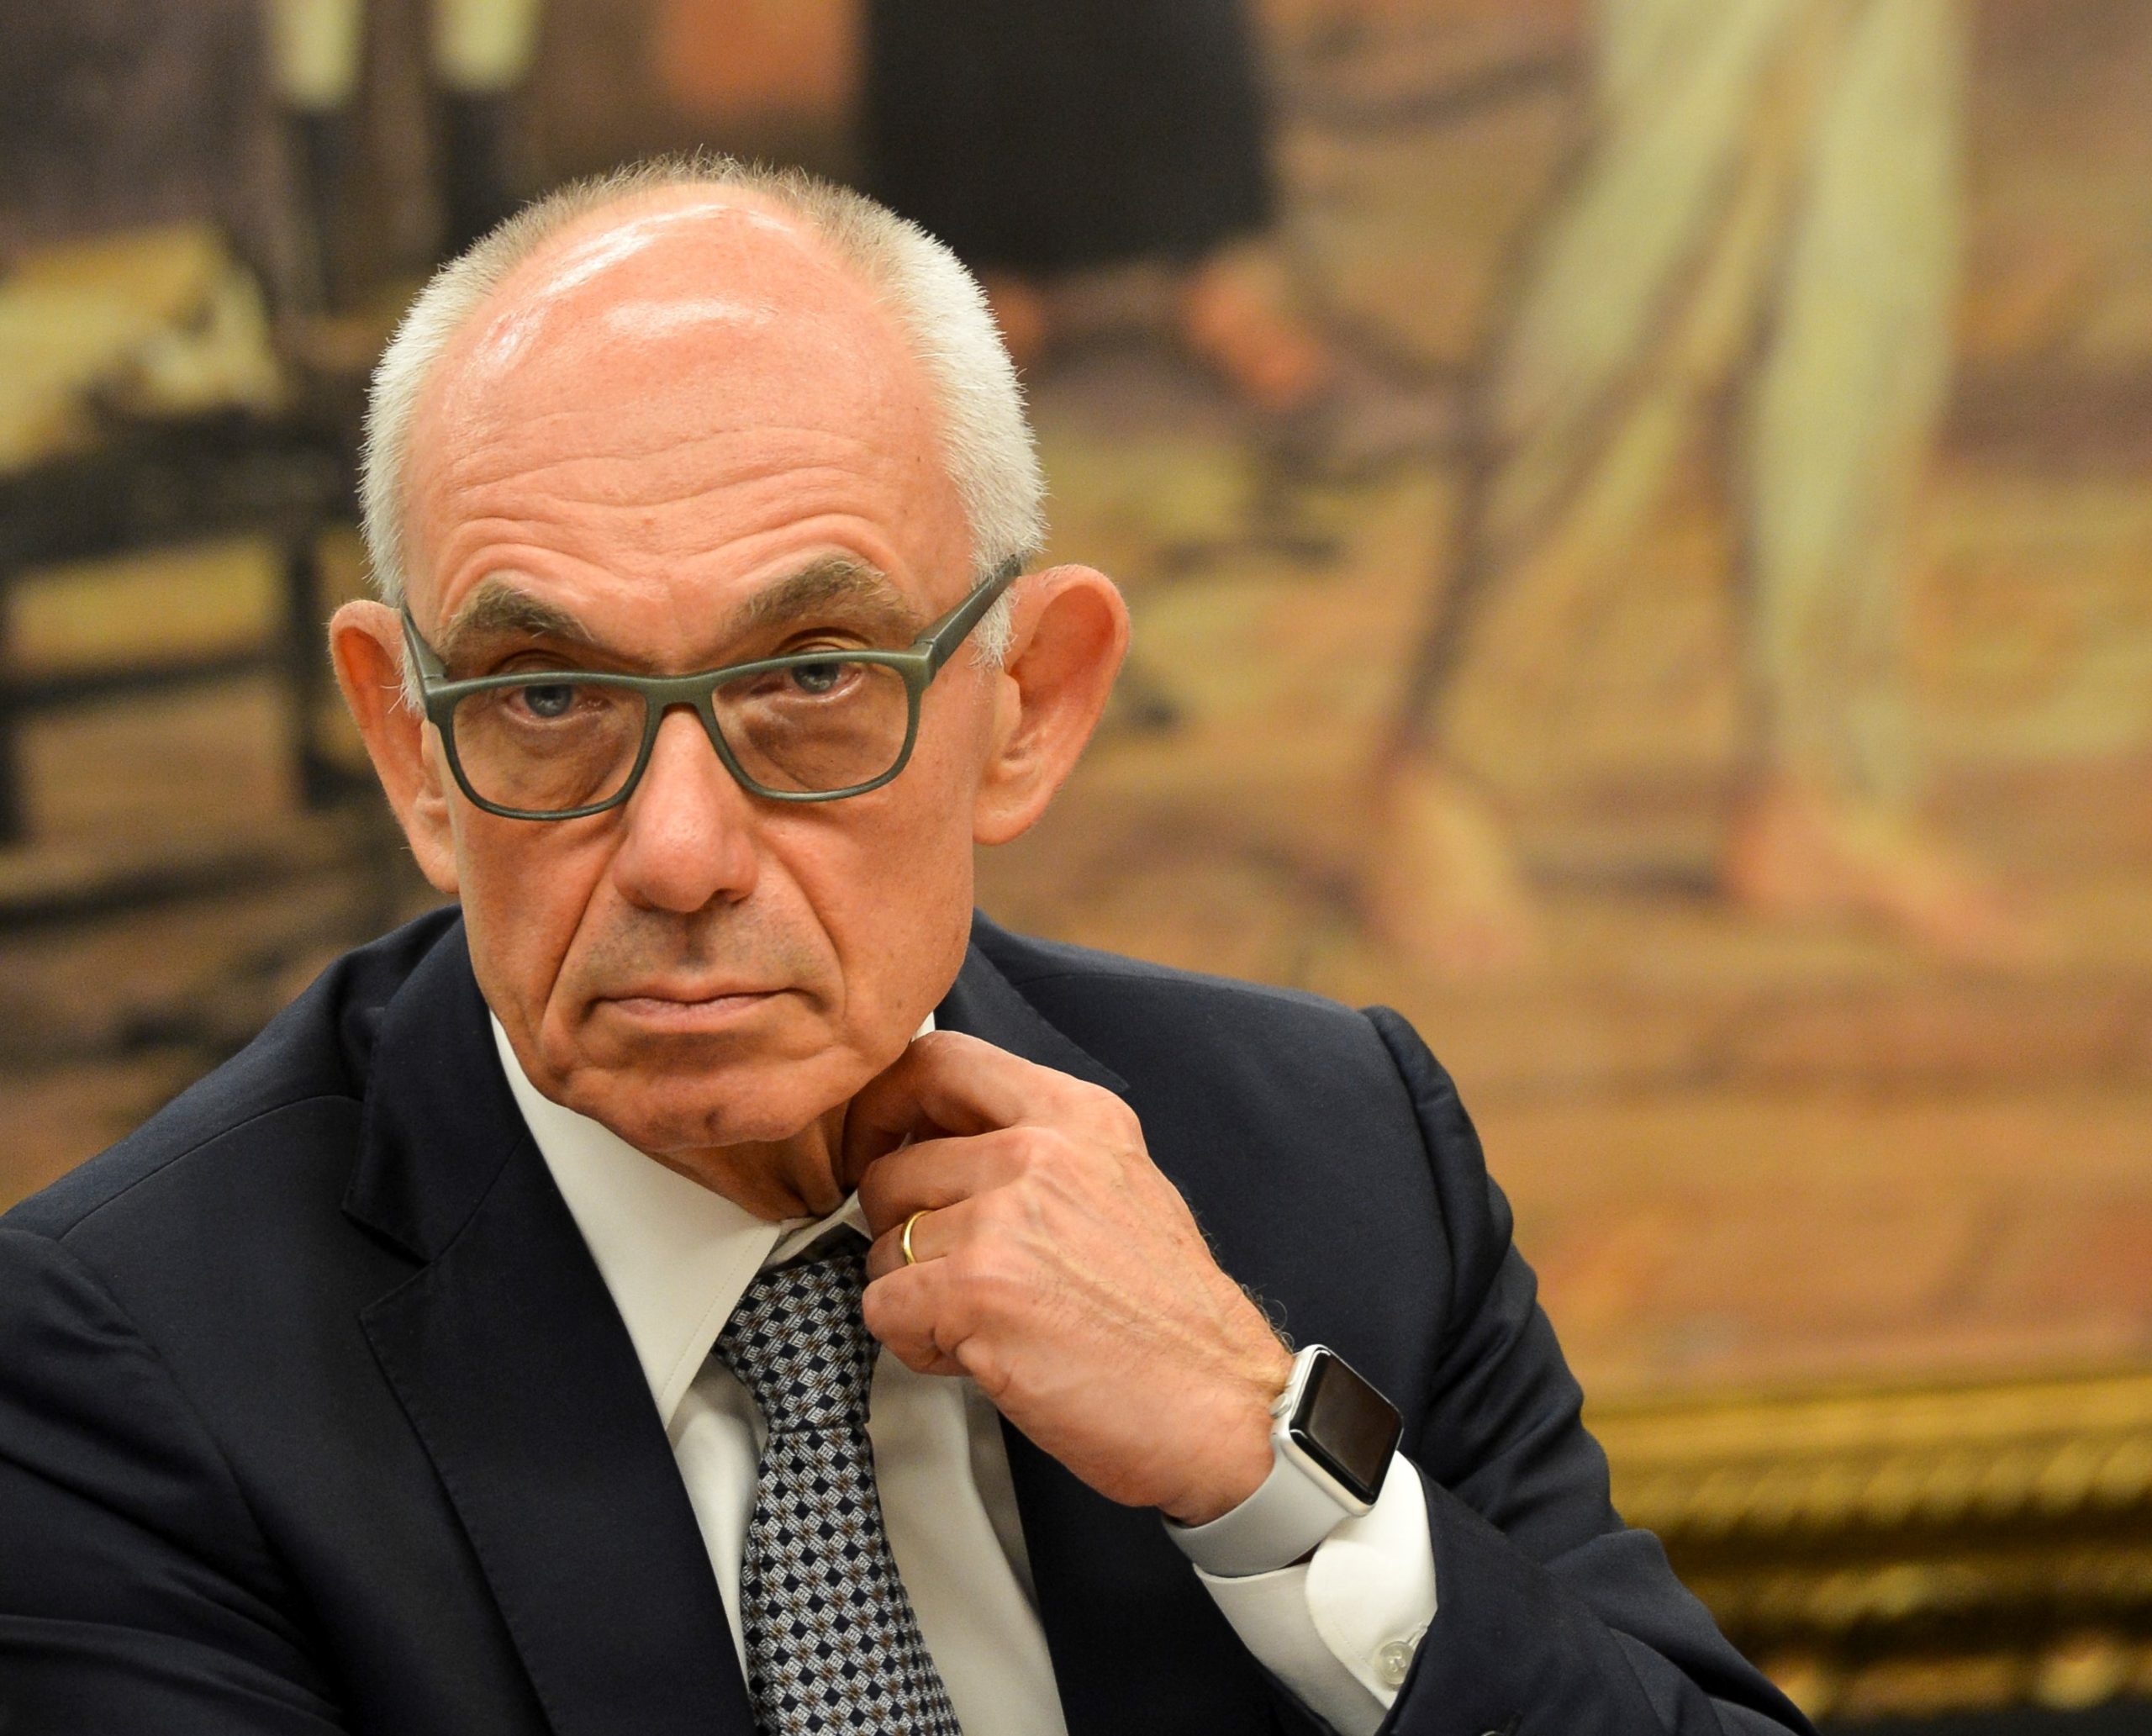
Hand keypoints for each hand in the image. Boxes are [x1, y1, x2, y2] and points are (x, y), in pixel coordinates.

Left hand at [844, 1032, 1292, 1525]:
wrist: (1220, 1405)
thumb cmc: (1170, 1318)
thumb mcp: (1119, 1184)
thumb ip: (1034, 1148)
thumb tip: (936, 1145)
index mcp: (1074, 1115)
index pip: (937, 1061)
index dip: (885, 1107)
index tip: (880, 1148)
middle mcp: (1038, 1151)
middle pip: (890, 1168)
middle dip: (898, 1233)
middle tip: (950, 1275)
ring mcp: (1003, 1218)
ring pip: (880, 1248)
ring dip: (915, 1298)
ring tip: (986, 1324)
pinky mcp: (975, 1289)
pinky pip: (882, 1308)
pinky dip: (916, 1344)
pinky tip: (980, 1355)